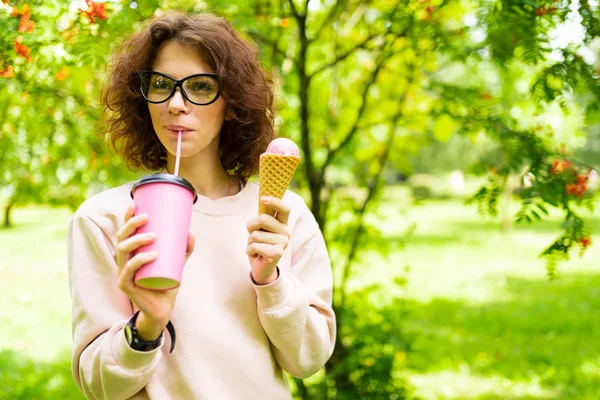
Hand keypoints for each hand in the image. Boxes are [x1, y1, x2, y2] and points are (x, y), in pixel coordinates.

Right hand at [116, 203, 194, 339]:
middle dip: (131, 225)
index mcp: (132, 253)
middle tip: (147, 217)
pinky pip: (129, 271)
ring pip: (123, 251)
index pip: (125, 232)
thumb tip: (191, 231)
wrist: (162, 308)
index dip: (126, 217)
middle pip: (122, 238)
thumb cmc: (166, 283)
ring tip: (153, 235)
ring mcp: (124, 273)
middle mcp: (125, 260)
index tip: (134, 203)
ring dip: (137, 240)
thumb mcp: (178, 262)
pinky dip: (139, 261)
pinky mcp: (126, 285)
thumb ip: (185, 248)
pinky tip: (151, 255)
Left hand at [246, 196, 290, 284]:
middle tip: (252, 234)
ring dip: (250, 242)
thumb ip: (262, 217)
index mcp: (283, 223)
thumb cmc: (259, 245)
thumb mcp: (260, 229)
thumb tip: (263, 198)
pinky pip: (255, 246)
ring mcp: (283, 243)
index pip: (284, 208)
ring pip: (255, 235)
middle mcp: (286, 232)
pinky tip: (255, 255)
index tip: (263, 199)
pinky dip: (249, 251)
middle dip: (251, 226)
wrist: (261, 268)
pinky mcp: (277, 254)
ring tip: (255, 247)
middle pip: (263, 219)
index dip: (275, 201)